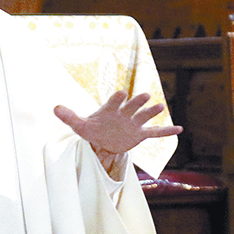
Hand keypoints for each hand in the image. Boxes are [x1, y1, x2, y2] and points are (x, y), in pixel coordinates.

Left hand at [54, 90, 181, 164]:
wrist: (103, 140)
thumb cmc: (92, 128)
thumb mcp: (79, 125)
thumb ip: (69, 116)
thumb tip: (54, 108)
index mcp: (110, 109)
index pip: (115, 101)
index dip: (118, 98)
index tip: (122, 93)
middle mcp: (124, 114)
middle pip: (132, 106)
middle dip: (138, 102)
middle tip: (145, 95)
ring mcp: (133, 124)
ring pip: (144, 117)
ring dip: (152, 112)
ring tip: (160, 107)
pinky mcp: (139, 135)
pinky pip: (155, 133)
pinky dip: (167, 131)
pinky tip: (179, 129)